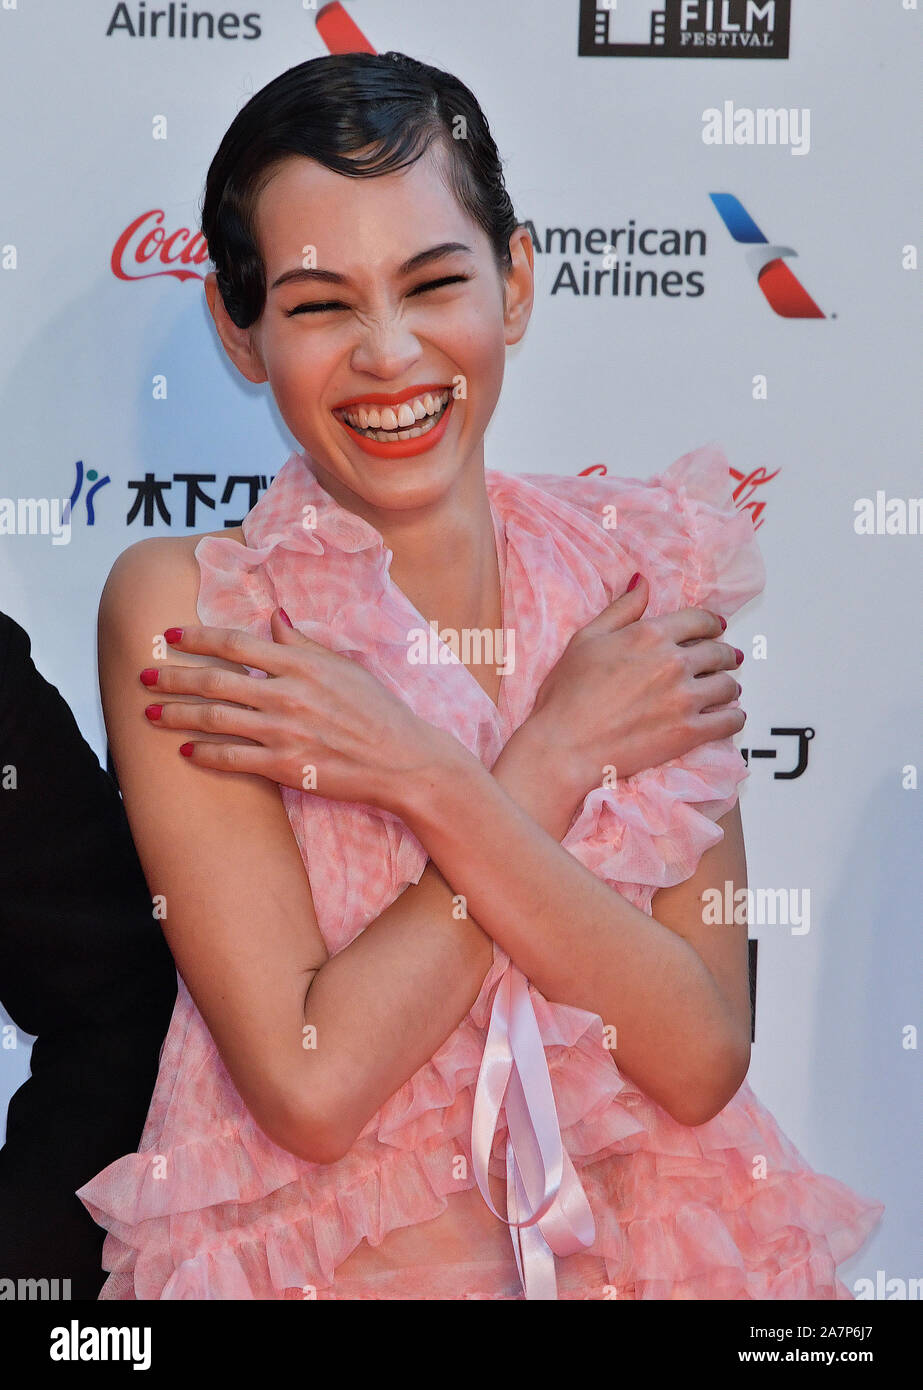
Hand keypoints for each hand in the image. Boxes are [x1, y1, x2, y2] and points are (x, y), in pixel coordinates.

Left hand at [140, 609, 441, 809]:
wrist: (403, 759)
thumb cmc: (378, 711)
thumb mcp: (344, 666)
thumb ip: (303, 643)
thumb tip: (274, 616)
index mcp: (301, 664)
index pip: (236, 643)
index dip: (197, 637)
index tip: (168, 635)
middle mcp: (288, 694)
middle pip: (215, 680)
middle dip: (173, 676)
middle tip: (144, 675)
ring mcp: (285, 731)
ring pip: (216, 718)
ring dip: (177, 715)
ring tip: (150, 714)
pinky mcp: (287, 766)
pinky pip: (233, 759)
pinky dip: (205, 755)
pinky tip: (186, 752)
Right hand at [524, 574, 745, 789]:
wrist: (564, 745)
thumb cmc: (566, 694)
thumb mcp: (586, 639)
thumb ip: (621, 609)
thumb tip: (642, 582)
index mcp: (650, 635)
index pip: (699, 620)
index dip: (713, 623)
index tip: (717, 628)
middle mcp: (673, 663)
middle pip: (718, 652)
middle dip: (724, 655)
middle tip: (725, 660)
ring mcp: (684, 699)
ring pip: (727, 686)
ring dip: (729, 686)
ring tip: (725, 691)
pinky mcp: (689, 733)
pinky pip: (730, 721)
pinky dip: (733, 718)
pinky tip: (728, 717)